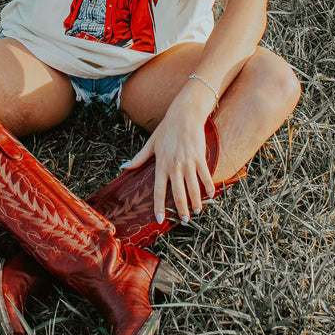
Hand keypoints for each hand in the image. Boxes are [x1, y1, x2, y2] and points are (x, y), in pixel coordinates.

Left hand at [123, 90, 215, 222]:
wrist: (184, 114)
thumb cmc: (166, 129)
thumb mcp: (151, 143)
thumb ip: (139, 157)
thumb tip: (124, 167)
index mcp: (161, 164)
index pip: (159, 189)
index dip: (159, 205)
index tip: (159, 219)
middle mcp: (174, 165)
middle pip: (177, 193)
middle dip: (181, 209)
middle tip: (183, 220)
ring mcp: (188, 162)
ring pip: (192, 187)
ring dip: (195, 201)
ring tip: (196, 211)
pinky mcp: (199, 157)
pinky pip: (204, 175)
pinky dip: (208, 186)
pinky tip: (210, 195)